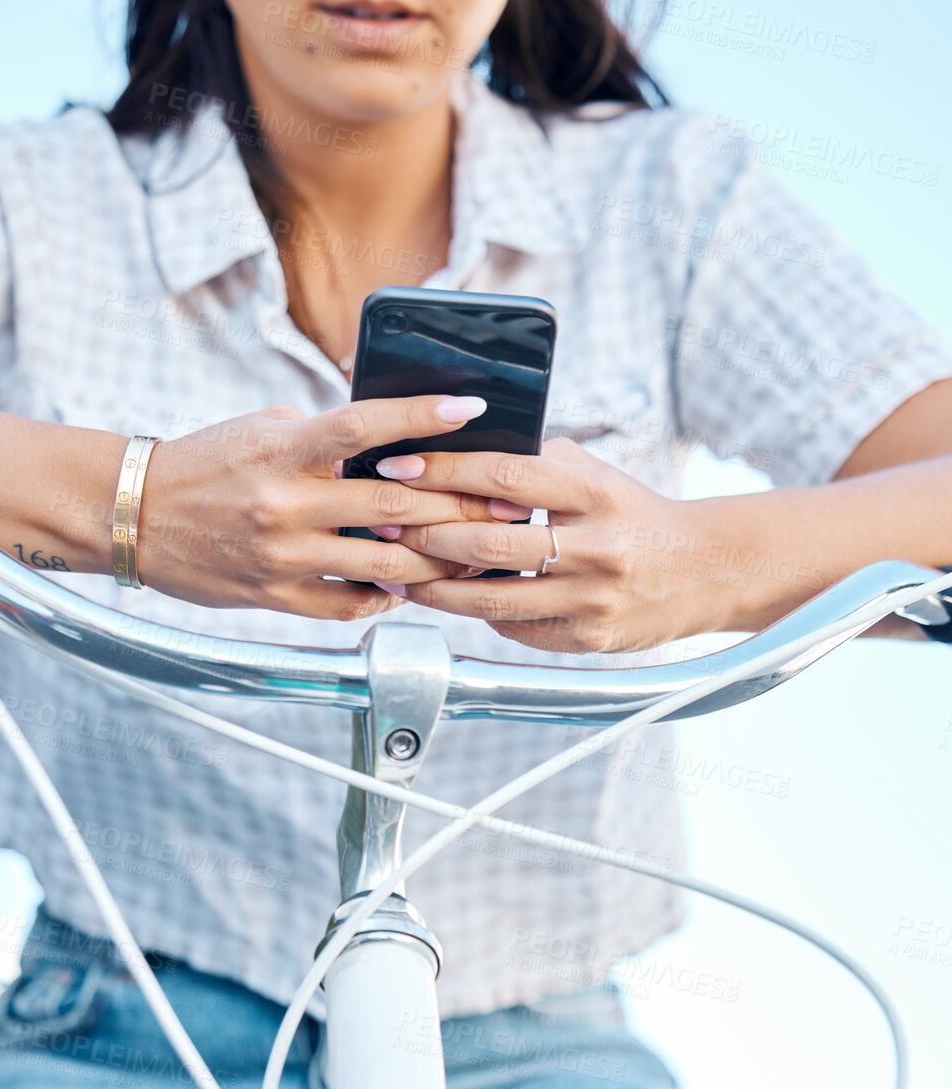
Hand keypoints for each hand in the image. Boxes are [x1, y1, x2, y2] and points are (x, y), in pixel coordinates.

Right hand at [133, 394, 493, 619]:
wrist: (137, 516)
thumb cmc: (205, 464)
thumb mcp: (260, 430)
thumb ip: (321, 435)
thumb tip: (388, 436)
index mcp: (282, 451)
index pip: (364, 426)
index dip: (422, 416)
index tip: (469, 407)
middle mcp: (286, 505)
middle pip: (394, 504)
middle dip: (457, 503)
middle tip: (500, 502)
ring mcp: (284, 556)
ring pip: (385, 563)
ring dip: (435, 559)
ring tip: (467, 551)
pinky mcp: (277, 596)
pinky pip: (350, 605)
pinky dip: (387, 596)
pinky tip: (408, 586)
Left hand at [378, 436, 748, 651]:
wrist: (708, 569)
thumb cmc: (637, 515)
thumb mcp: (599, 476)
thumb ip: (541, 463)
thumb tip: (464, 448)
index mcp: (595, 492)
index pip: (504, 475)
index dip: (444, 471)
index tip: (397, 465)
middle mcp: (596, 547)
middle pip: (488, 544)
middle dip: (425, 535)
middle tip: (381, 524)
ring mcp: (593, 599)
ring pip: (492, 599)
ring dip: (436, 588)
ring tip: (399, 573)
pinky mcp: (590, 640)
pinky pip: (517, 629)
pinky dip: (481, 614)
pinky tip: (453, 600)